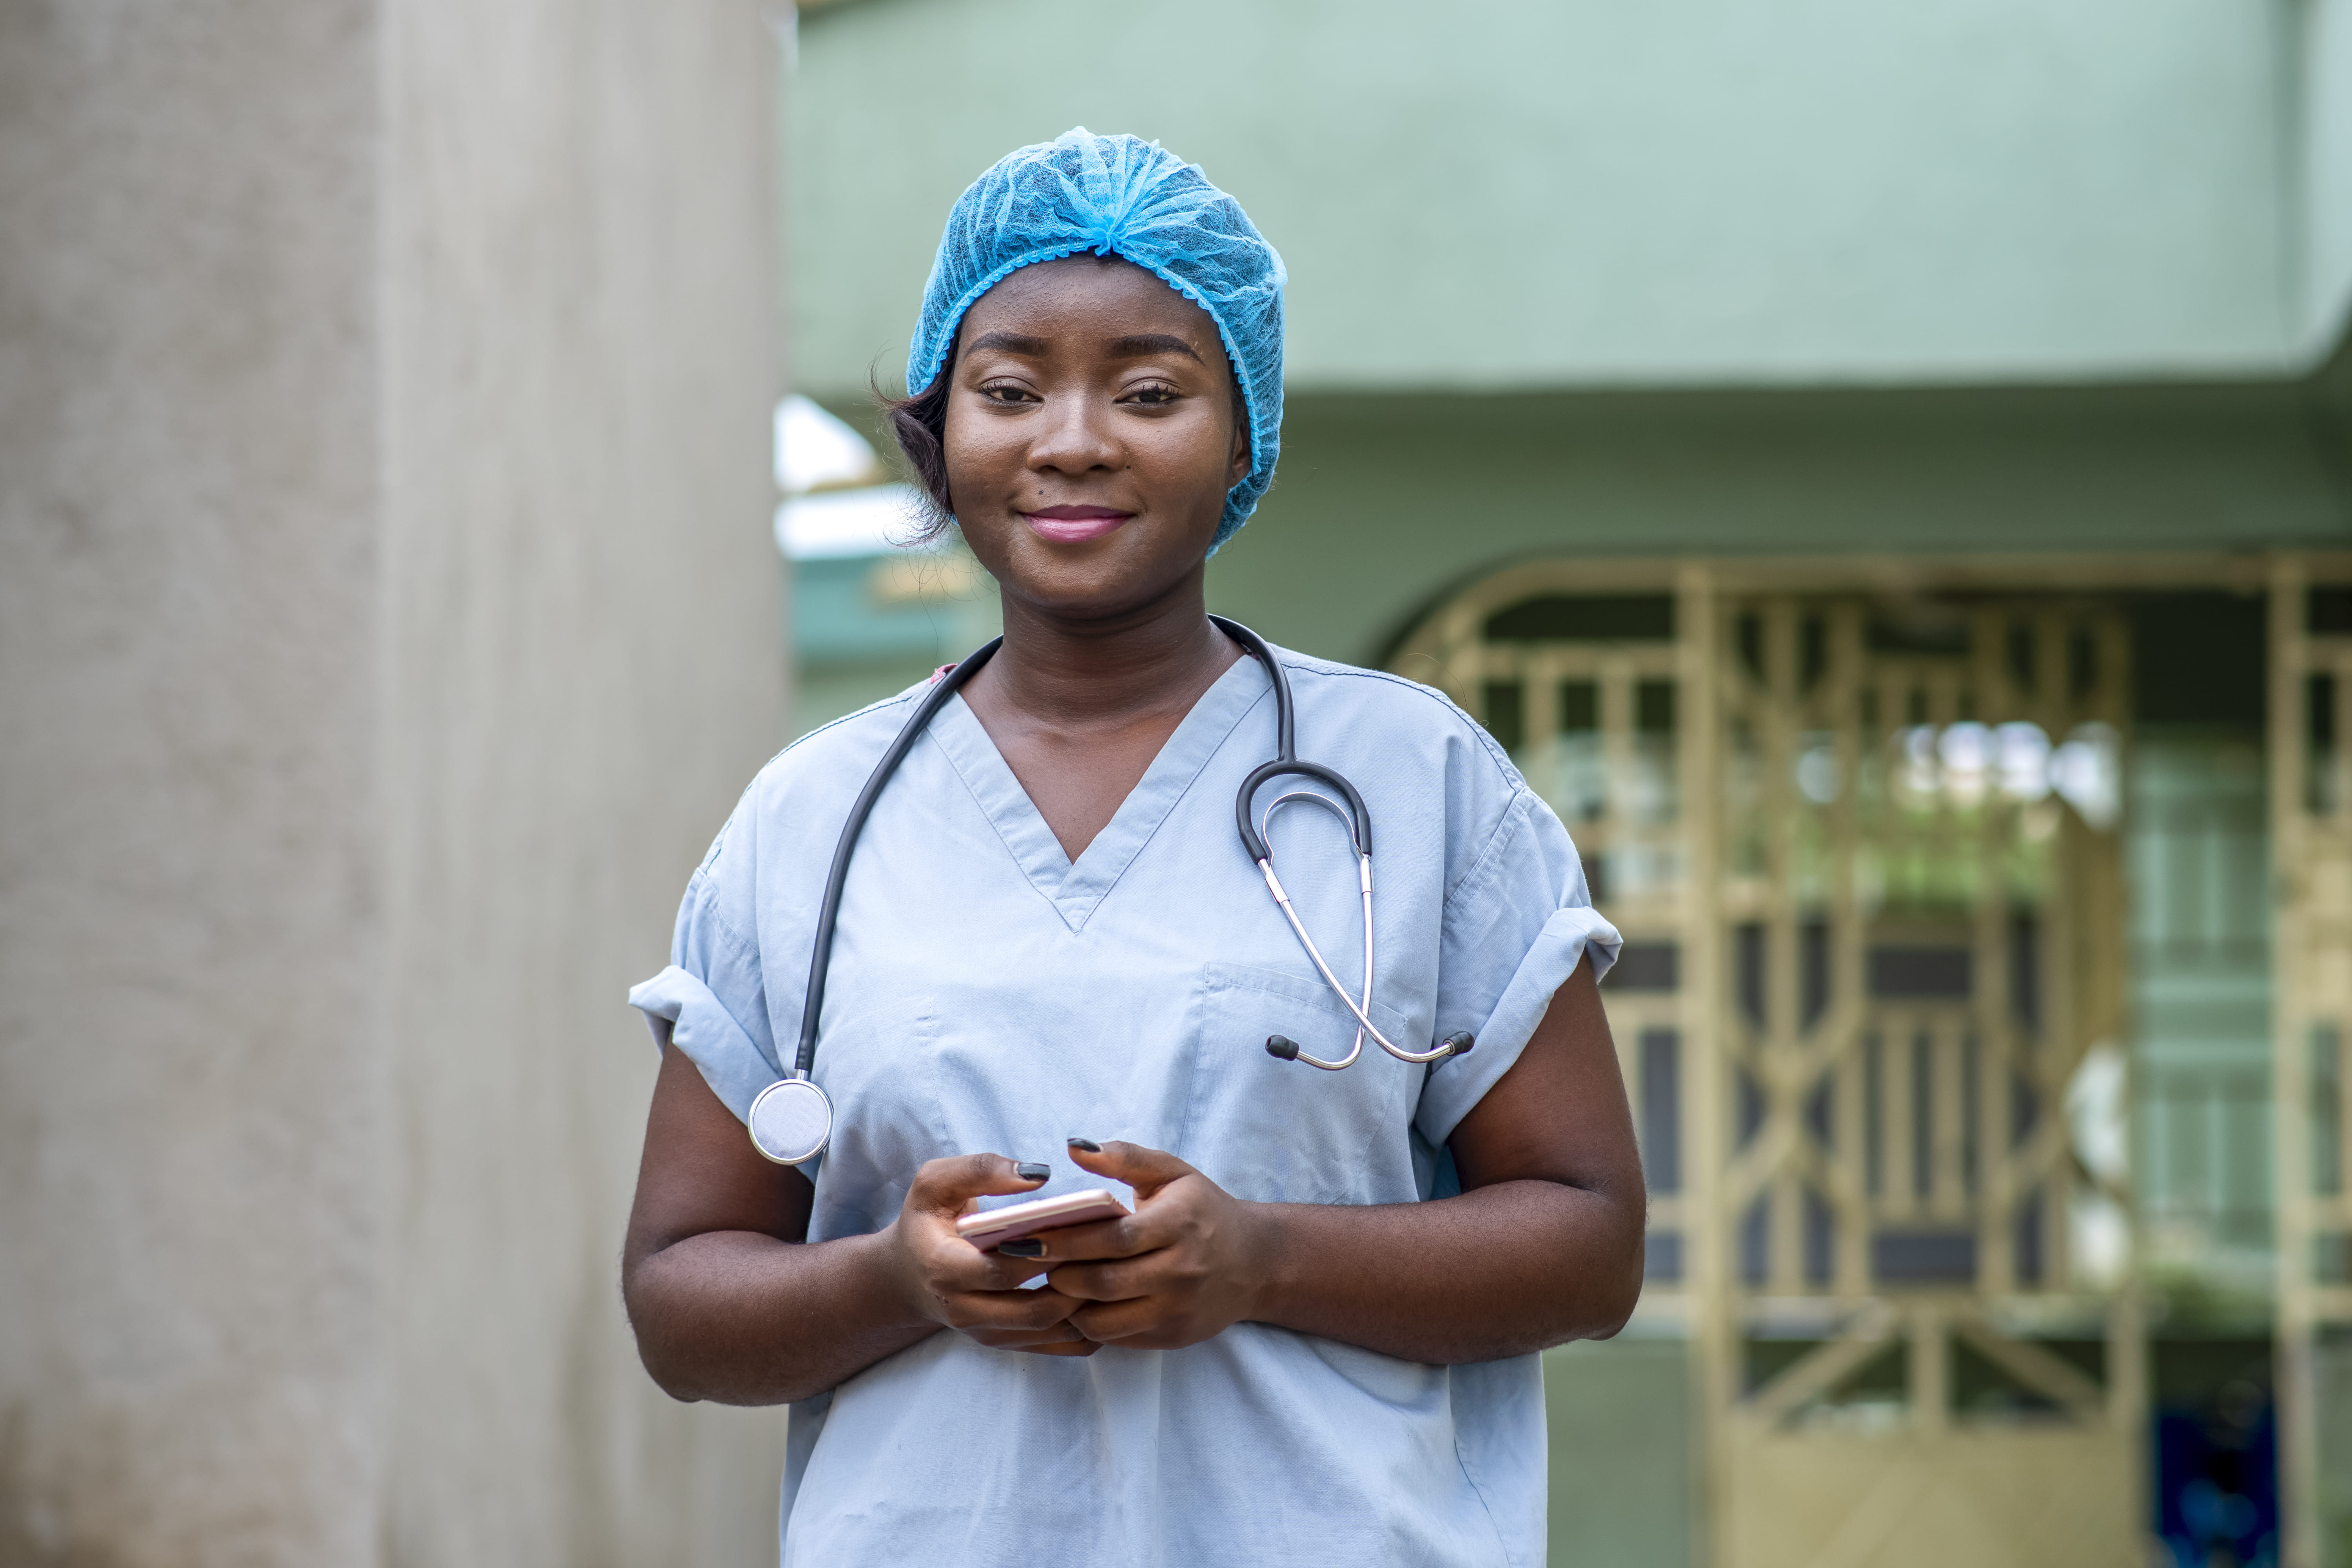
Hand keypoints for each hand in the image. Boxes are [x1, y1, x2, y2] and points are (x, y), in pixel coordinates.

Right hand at [884, 1154, 1097, 1356]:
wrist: (908, 1276)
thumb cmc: (926, 1220)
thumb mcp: (935, 1182)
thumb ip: (980, 1170)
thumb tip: (1037, 1175)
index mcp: (944, 1268)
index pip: (1002, 1270)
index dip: (1043, 1254)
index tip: (1080, 1227)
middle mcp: (964, 1310)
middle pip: (1034, 1308)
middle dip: (1076, 1282)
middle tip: (1113, 1251)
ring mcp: (986, 1333)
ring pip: (1049, 1330)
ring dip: (1086, 1306)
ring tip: (1114, 1271)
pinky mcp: (1005, 1342)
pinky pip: (1055, 1345)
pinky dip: (1085, 1325)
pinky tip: (1104, 1296)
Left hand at [1036, 1140, 1278, 1350]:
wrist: (1255, 1263)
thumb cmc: (1202, 1210)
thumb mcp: (1171, 1173)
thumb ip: (1123, 1157)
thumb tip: (1074, 1147)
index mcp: (1179, 1224)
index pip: (1113, 1237)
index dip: (1065, 1240)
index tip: (1025, 1236)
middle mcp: (1181, 1271)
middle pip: (1104, 1281)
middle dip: (1058, 1274)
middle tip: (1025, 1262)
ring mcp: (1178, 1309)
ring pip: (1106, 1319)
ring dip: (1067, 1305)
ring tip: (1047, 1284)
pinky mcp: (1173, 1337)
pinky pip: (1118, 1338)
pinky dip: (1089, 1324)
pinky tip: (1074, 1305)